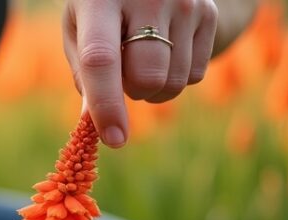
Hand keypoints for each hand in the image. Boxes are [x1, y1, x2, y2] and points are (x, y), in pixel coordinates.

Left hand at [63, 0, 218, 147]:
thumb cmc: (102, 6)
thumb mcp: (79, 26)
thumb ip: (84, 72)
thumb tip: (93, 121)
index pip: (101, 59)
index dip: (106, 103)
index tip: (114, 139)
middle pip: (146, 77)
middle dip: (132, 92)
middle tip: (123, 74)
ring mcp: (184, 2)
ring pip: (173, 83)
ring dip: (154, 88)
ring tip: (143, 59)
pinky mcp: (208, 13)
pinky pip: (194, 74)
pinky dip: (176, 77)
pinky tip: (165, 50)